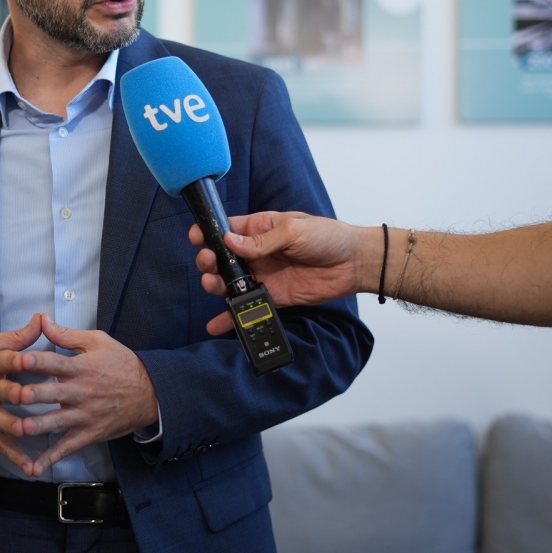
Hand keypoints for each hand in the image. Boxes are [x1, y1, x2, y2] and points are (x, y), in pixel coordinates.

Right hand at [0, 314, 41, 473]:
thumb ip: (18, 336)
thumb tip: (42, 318)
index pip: (2, 360)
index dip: (15, 359)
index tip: (29, 359)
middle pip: (1, 391)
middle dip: (16, 394)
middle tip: (31, 397)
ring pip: (0, 420)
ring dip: (14, 427)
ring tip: (30, 432)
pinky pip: (0, 445)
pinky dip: (15, 457)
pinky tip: (31, 467)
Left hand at [16, 314, 158, 477]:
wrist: (150, 394)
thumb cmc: (123, 364)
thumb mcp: (98, 342)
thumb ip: (67, 334)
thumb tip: (43, 320)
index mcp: (81, 367)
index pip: (55, 361)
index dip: (36, 360)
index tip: (18, 359)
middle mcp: (81, 391)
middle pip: (54, 392)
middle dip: (34, 394)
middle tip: (15, 395)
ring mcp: (85, 415)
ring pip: (58, 422)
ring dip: (39, 426)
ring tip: (20, 429)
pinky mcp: (89, 433)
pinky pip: (67, 447)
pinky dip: (51, 458)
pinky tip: (34, 467)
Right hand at [191, 212, 367, 334]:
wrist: (354, 263)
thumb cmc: (327, 236)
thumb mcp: (293, 230)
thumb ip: (261, 240)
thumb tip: (230, 242)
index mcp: (259, 228)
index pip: (225, 229)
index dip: (208, 233)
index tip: (197, 239)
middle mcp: (256, 252)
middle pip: (221, 258)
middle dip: (209, 261)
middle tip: (210, 264)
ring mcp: (263, 275)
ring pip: (229, 282)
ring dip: (215, 285)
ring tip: (213, 286)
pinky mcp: (273, 296)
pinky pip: (248, 306)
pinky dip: (231, 316)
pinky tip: (216, 324)